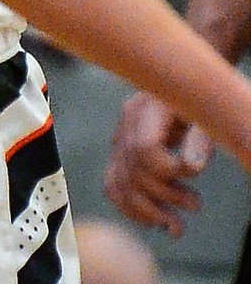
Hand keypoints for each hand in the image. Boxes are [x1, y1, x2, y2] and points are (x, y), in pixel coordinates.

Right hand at [105, 91, 212, 236]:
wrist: (184, 94)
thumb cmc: (199, 105)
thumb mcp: (206, 117)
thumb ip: (200, 139)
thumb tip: (192, 165)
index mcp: (148, 107)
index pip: (144, 149)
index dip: (169, 171)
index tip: (194, 172)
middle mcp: (128, 120)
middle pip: (134, 170)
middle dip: (166, 196)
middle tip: (195, 205)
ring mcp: (120, 136)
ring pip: (120, 182)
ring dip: (148, 211)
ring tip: (176, 225)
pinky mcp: (120, 151)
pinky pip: (113, 183)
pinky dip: (129, 207)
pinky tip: (152, 220)